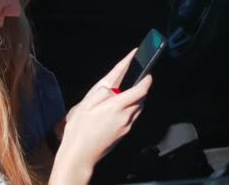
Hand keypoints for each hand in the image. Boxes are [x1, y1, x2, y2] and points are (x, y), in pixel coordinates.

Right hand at [49, 50, 151, 184]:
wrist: (79, 155)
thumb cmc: (79, 130)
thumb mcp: (86, 104)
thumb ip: (103, 92)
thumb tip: (114, 88)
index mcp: (116, 106)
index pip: (140, 90)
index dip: (146, 79)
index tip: (148, 72)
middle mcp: (125, 116)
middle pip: (141, 99)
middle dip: (140, 89)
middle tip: (133, 82)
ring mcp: (126, 126)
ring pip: (138, 108)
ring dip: (135, 100)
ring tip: (123, 95)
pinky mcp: (124, 134)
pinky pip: (133, 117)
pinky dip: (130, 110)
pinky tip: (117, 110)